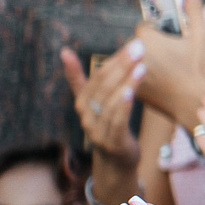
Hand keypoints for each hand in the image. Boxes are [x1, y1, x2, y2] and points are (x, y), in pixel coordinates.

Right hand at [61, 45, 146, 172]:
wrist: (116, 161)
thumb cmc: (108, 125)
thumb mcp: (96, 102)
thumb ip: (81, 79)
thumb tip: (64, 52)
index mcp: (82, 103)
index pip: (96, 77)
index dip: (113, 60)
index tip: (131, 44)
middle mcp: (86, 116)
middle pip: (103, 87)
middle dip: (121, 66)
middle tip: (139, 49)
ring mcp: (97, 131)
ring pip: (110, 103)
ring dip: (126, 83)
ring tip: (141, 67)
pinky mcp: (112, 143)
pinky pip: (117, 122)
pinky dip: (123, 107)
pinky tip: (132, 92)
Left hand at [131, 0, 204, 125]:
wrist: (194, 103)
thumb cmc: (199, 69)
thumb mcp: (200, 37)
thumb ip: (194, 9)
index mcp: (146, 38)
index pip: (146, 28)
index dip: (159, 34)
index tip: (171, 43)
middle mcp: (132, 54)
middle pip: (137, 44)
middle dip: (150, 49)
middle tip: (171, 60)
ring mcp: (128, 72)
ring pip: (131, 61)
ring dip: (142, 63)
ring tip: (164, 72)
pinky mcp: (129, 89)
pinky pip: (130, 79)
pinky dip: (140, 80)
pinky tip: (158, 85)